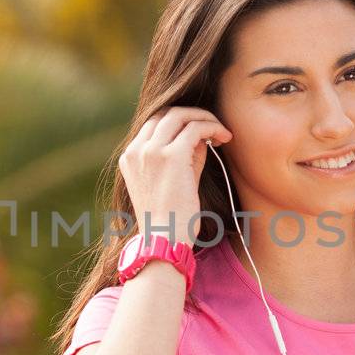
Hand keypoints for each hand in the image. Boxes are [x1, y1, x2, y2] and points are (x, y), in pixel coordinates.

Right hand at [119, 107, 231, 242]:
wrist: (163, 242)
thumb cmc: (170, 219)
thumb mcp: (172, 181)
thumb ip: (182, 156)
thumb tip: (200, 136)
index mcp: (129, 157)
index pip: (153, 123)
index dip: (178, 121)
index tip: (199, 131)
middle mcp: (136, 150)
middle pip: (165, 113)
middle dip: (192, 115)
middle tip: (213, 126)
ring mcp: (151, 151)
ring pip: (180, 115)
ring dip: (205, 118)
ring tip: (222, 132)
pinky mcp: (171, 156)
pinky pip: (195, 128)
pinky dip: (212, 127)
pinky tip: (224, 138)